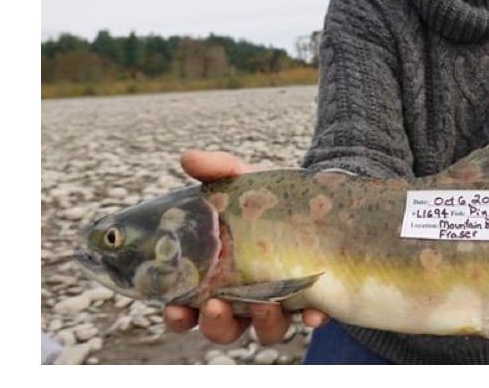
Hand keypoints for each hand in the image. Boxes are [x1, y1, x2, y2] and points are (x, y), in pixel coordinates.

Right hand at [161, 149, 329, 343]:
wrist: (314, 196)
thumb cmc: (265, 198)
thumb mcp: (241, 182)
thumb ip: (217, 171)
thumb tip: (189, 158)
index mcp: (217, 279)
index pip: (188, 309)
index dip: (178, 316)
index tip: (173, 308)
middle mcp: (245, 298)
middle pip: (223, 327)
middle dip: (216, 323)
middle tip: (215, 307)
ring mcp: (280, 302)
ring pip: (266, 330)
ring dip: (263, 323)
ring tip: (265, 306)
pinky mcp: (314, 297)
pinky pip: (313, 316)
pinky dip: (313, 317)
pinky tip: (315, 312)